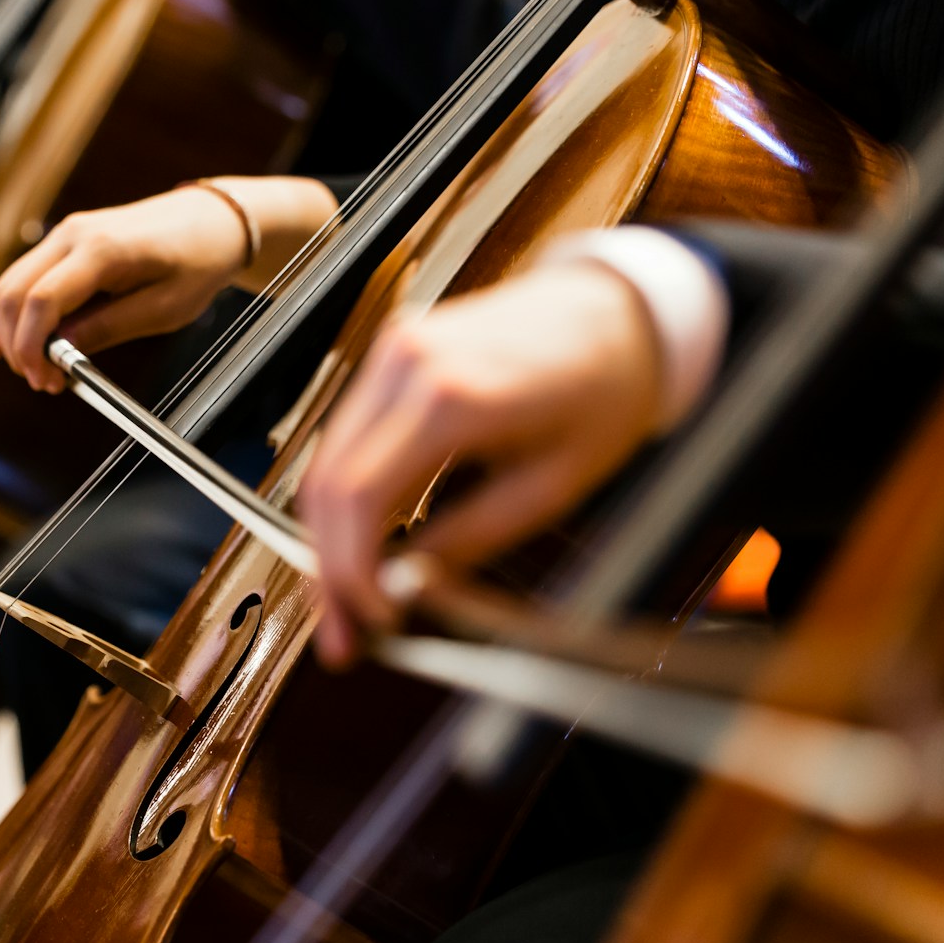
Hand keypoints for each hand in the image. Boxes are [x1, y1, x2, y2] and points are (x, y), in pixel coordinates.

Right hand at [0, 187, 253, 392]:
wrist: (212, 220)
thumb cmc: (198, 262)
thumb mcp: (165, 308)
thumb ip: (109, 328)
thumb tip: (61, 352)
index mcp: (102, 250)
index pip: (42, 301)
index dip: (33, 347)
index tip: (45, 379)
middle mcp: (72, 235)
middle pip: (13, 293)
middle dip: (17, 344)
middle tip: (42, 381)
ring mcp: (65, 234)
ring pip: (10, 284)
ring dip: (10, 330)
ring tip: (35, 369)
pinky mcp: (65, 242)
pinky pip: (23, 277)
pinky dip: (13, 310)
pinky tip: (8, 339)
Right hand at [296, 263, 666, 668]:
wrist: (617, 310)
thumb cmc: (602, 389)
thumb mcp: (553, 485)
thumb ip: (471, 538)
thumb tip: (407, 588)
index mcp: (452, 396)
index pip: (359, 496)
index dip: (348, 570)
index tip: (366, 622)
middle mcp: (407, 365)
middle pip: (327, 483)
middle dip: (326, 567)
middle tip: (341, 633)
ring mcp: (392, 353)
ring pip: (326, 462)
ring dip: (329, 536)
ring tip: (349, 599)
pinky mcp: (391, 355)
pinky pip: (347, 436)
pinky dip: (346, 496)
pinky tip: (362, 542)